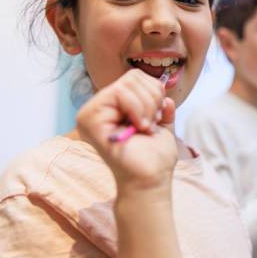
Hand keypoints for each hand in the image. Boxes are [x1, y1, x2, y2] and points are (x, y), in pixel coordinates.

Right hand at [76, 69, 176, 194]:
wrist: (150, 180)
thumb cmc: (154, 157)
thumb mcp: (161, 124)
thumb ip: (161, 106)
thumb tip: (167, 96)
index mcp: (113, 107)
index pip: (135, 77)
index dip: (154, 92)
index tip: (156, 116)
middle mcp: (98, 108)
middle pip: (133, 77)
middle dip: (152, 99)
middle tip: (150, 123)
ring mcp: (90, 114)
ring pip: (127, 84)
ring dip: (147, 106)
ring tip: (144, 127)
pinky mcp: (89, 120)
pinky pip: (119, 94)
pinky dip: (138, 109)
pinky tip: (138, 127)